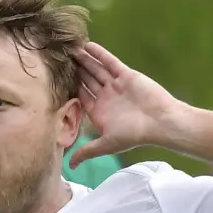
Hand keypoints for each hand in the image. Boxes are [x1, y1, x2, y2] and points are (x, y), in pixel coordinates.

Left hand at [70, 43, 183, 166]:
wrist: (160, 122)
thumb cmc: (134, 134)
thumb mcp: (106, 144)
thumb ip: (87, 152)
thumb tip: (70, 167)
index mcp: (99, 111)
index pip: (80, 97)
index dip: (68, 88)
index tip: (52, 80)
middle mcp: (106, 97)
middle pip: (86, 80)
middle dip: (74, 71)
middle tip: (58, 59)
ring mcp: (116, 85)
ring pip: (96, 70)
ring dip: (84, 60)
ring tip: (70, 50)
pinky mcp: (126, 75)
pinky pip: (110, 63)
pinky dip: (100, 54)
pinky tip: (88, 46)